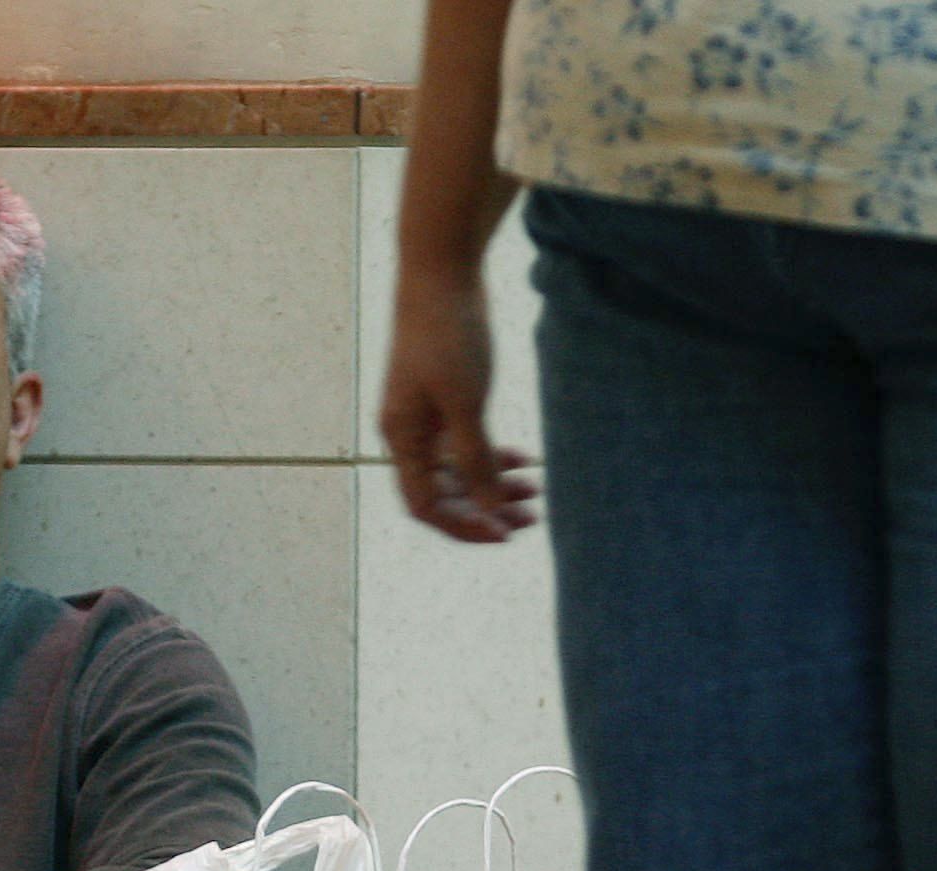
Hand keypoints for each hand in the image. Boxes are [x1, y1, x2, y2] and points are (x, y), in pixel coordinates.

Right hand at [381, 268, 539, 543]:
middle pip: (445, 494)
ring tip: (535, 489)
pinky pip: (466, 445)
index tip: (504, 533)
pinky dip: (493, 457)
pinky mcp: (444, 398)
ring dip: (494, 486)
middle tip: (531, 517)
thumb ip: (474, 458)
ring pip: (459, 471)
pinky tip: (524, 459)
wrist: (442, 271)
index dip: (463, 527)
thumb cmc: (447, 334)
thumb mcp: (465, 402)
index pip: (427, 507)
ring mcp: (425, 417)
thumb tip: (487, 509)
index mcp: (401, 440)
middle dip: (486, 509)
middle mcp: (408, 435)